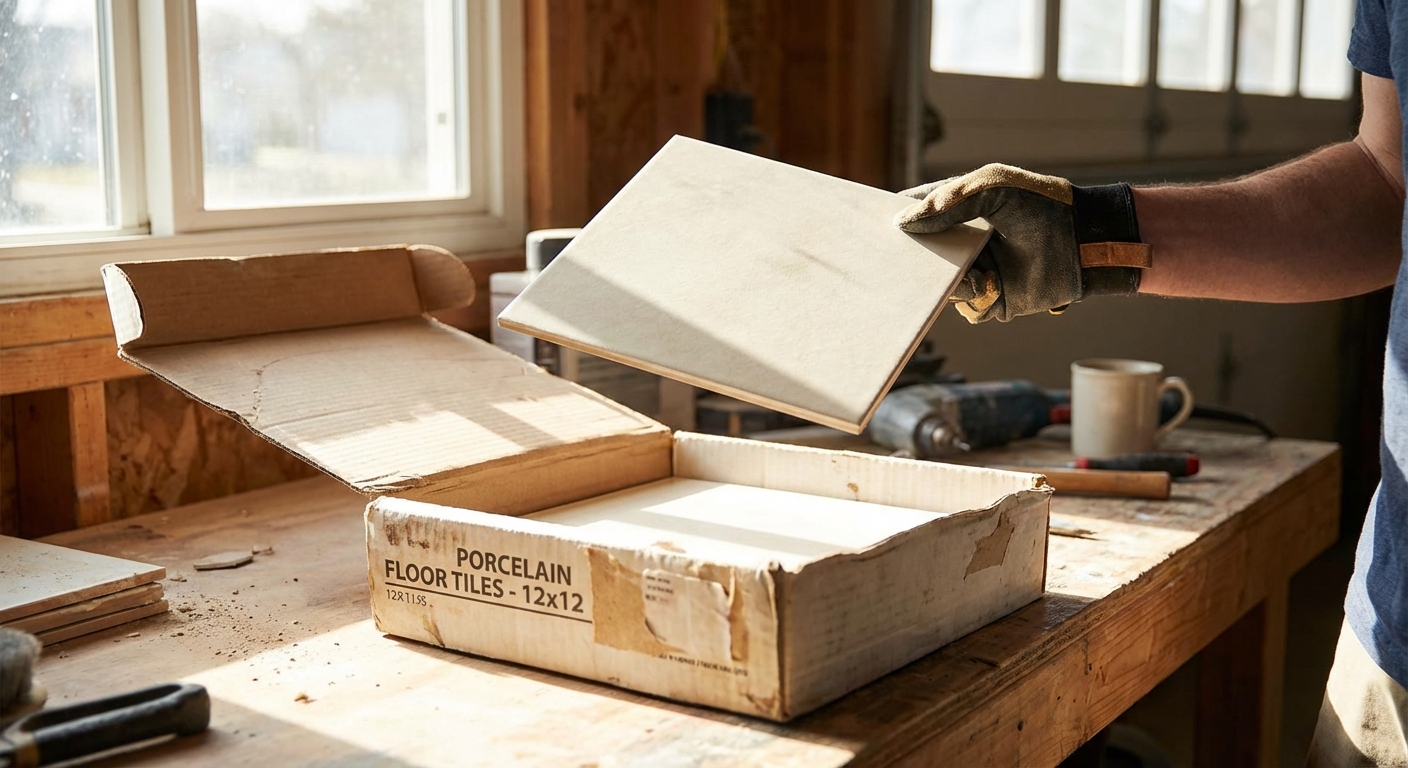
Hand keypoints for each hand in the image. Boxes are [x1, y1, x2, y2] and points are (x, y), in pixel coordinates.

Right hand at [895, 164, 1150, 322]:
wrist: (1085, 241)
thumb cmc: (1042, 205)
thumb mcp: (992, 188)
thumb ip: (947, 203)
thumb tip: (902, 223)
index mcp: (957, 210)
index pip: (914, 215)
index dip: (894, 221)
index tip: (871, 227)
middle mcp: (961, 243)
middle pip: (918, 256)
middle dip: (906, 260)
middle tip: (886, 262)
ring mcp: (974, 271)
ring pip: (938, 286)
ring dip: (947, 280)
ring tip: (970, 267)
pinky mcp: (991, 299)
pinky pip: (965, 306)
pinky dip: (973, 295)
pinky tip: (990, 281)